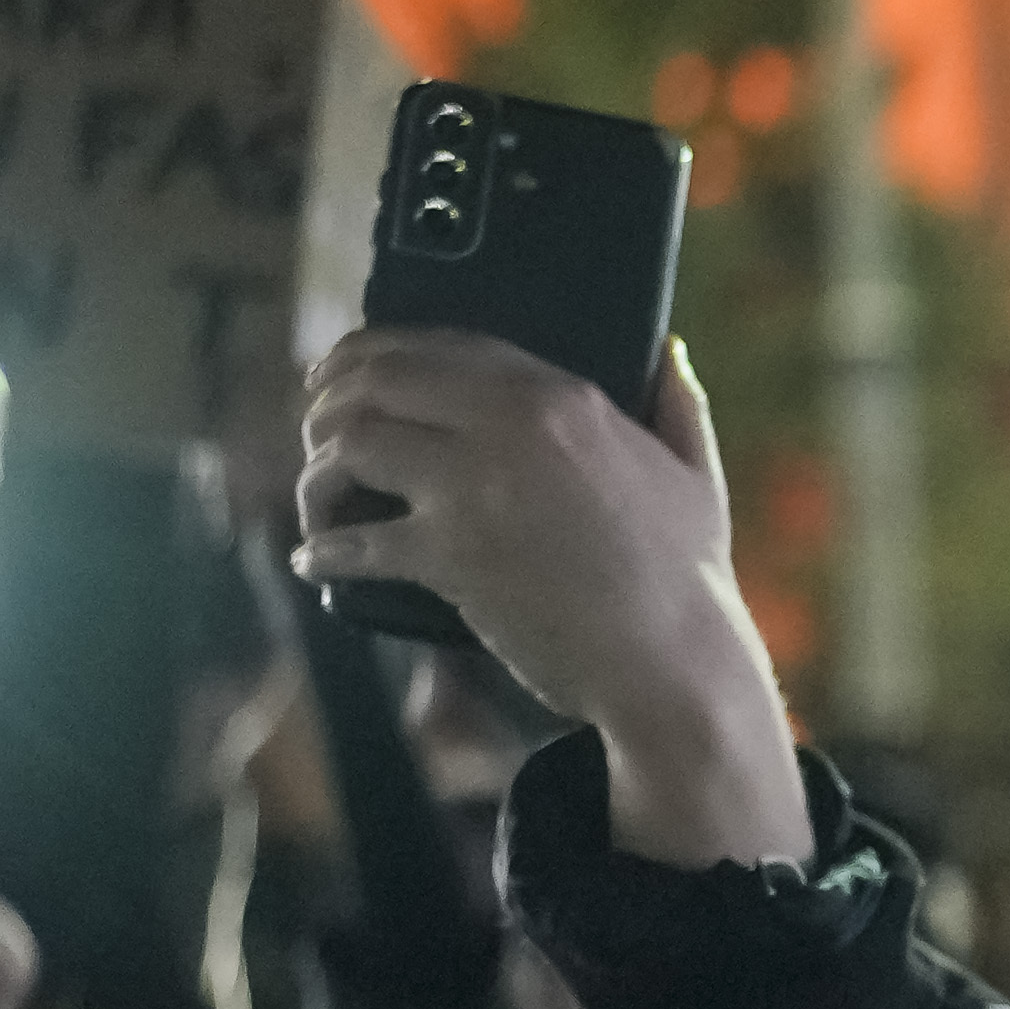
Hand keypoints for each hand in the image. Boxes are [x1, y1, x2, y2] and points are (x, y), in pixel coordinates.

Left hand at [292, 328, 809, 870]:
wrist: (675, 662)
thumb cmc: (689, 575)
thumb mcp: (696, 474)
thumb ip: (678, 404)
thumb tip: (670, 350)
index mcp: (561, 398)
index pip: (439, 346)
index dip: (371, 353)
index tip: (341, 375)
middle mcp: (511, 426)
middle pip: (375, 383)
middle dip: (326, 404)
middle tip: (314, 434)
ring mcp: (475, 489)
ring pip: (350, 446)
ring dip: (317, 476)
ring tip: (319, 503)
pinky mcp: (450, 555)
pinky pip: (354, 540)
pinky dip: (322, 550)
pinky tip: (313, 560)